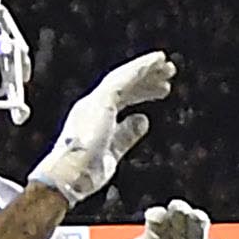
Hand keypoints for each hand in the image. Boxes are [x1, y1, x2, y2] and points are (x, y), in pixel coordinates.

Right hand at [29, 51, 173, 204]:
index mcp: (94, 117)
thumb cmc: (85, 173)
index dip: (142, 92)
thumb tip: (144, 120)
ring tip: (169, 66)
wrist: (68, 177)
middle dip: (147, 79)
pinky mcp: (101, 101)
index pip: (122, 99)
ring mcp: (95, 102)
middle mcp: (92, 105)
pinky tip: (156, 61)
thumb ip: (127, 134)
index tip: (163, 90)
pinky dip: (140, 68)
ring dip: (147, 70)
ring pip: (124, 78)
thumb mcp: (113, 152)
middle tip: (170, 72)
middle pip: (125, 86)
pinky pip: (123, 79)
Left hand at [120, 199, 221, 238]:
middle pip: (180, 211)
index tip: (155, 220)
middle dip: (179, 208)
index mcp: (156, 230)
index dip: (157, 215)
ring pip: (200, 222)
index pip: (158, 216)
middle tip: (178, 210)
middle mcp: (177, 232)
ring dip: (199, 218)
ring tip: (197, 218)